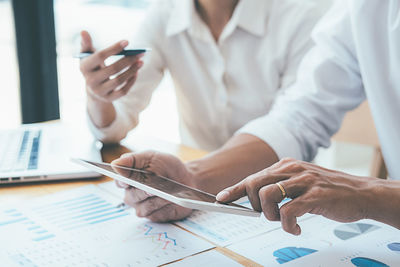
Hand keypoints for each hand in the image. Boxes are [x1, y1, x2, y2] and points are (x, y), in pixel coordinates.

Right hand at [79, 30, 143, 102]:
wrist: (93, 89)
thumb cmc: (92, 67)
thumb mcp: (87, 56)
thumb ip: (86, 44)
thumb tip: (84, 31)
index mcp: (84, 67)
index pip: (100, 56)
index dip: (114, 48)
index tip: (127, 42)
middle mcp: (90, 81)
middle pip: (112, 69)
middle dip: (128, 60)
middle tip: (140, 53)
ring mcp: (100, 91)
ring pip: (119, 80)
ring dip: (132, 70)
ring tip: (141, 62)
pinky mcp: (109, 99)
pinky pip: (123, 91)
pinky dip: (131, 81)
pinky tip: (136, 72)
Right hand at [111, 151, 193, 221]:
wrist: (186, 179)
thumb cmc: (167, 167)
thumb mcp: (152, 157)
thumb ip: (134, 160)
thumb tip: (115, 164)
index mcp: (128, 179)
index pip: (119, 181)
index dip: (122, 181)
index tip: (128, 180)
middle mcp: (132, 195)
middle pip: (132, 196)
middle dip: (143, 191)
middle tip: (152, 187)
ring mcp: (143, 207)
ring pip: (144, 207)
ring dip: (156, 199)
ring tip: (167, 193)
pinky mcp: (155, 216)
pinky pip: (156, 214)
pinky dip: (164, 207)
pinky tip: (171, 200)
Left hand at [216, 158, 378, 234]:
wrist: (359, 192)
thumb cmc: (326, 189)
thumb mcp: (299, 181)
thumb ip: (279, 185)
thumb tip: (255, 198)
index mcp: (284, 165)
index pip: (252, 177)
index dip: (234, 189)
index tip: (221, 199)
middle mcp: (291, 169)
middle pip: (254, 184)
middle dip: (253, 204)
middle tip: (265, 214)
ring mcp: (303, 181)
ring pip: (267, 196)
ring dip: (270, 215)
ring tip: (283, 221)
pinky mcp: (314, 195)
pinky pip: (288, 212)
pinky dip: (287, 225)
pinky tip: (295, 228)